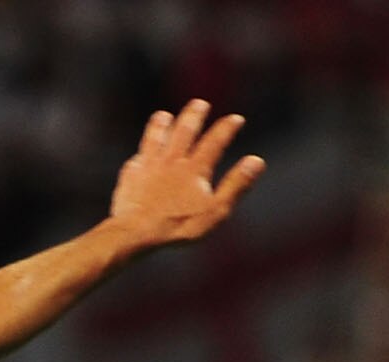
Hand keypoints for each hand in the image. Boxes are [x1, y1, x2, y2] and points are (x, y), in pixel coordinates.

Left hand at [106, 102, 263, 253]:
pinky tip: (140, 156)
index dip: (226, 128)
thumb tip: (257, 161)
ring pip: (156, 137)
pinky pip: (137, 160)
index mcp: (195, 169)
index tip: (236, 118)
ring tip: (164, 116)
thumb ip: (236, 185)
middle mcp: (171, 161)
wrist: (136, 231)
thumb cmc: (178, 226)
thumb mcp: (215, 210)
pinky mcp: (131, 175)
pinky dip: (141, 155)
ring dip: (161, 125)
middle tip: (200, 104)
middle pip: (184, 130)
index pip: (215, 141)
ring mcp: (149, 166)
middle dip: (193, 114)